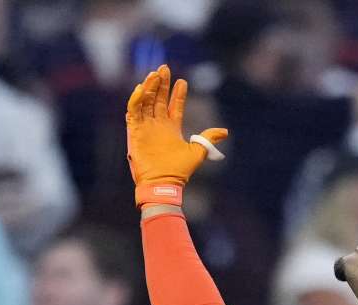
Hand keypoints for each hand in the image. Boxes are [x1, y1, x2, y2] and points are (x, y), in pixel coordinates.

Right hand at [126, 64, 227, 207]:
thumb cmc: (179, 171)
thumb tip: (224, 131)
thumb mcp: (198, 152)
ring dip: (149, 87)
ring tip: (155, 74)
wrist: (164, 183)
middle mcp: (158, 125)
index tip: (183, 81)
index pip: (174, 106)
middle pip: (158, 99)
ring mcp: (146, 127)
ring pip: (146, 101)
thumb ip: (208, 138)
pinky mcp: (134, 131)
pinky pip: (133, 111)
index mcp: (172, 128)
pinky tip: (142, 88)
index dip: (178, 94)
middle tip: (164, 68)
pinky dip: (136, 99)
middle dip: (161, 84)